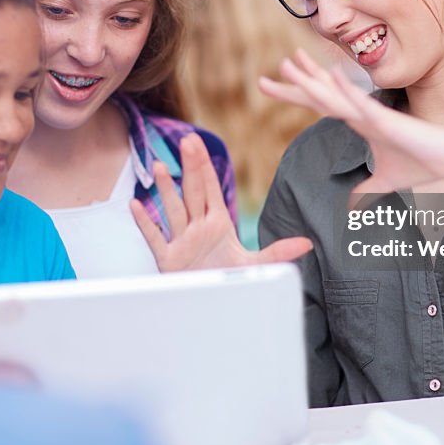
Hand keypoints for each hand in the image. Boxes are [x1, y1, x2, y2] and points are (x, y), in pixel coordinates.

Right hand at [131, 133, 312, 271]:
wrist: (209, 303)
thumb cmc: (226, 278)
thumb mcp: (254, 265)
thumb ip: (278, 252)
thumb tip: (307, 243)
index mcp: (217, 223)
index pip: (211, 190)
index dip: (205, 166)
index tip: (198, 143)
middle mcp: (198, 227)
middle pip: (192, 192)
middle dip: (190, 167)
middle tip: (186, 140)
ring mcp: (181, 241)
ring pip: (173, 210)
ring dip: (165, 189)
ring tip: (159, 166)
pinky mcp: (168, 259)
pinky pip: (154, 237)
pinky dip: (145, 222)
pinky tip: (136, 205)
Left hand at [259, 50, 443, 195]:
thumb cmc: (422, 165)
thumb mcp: (386, 181)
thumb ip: (367, 188)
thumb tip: (353, 204)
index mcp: (359, 123)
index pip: (321, 106)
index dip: (297, 96)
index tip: (272, 88)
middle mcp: (362, 114)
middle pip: (320, 97)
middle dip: (292, 87)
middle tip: (262, 81)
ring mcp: (374, 115)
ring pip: (335, 95)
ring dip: (311, 80)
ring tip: (286, 65)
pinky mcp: (389, 120)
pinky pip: (363, 103)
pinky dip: (347, 90)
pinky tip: (331, 75)